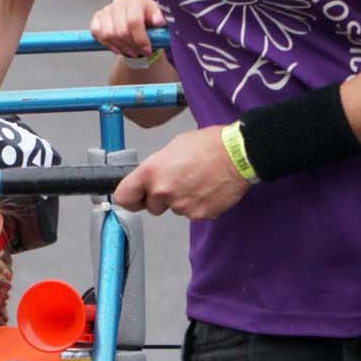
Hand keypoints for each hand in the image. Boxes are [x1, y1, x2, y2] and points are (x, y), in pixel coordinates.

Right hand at [90, 0, 165, 60]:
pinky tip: (117, 48)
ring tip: (130, 51)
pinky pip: (96, 33)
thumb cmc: (148, 19)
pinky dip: (106, 44)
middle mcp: (118, 2)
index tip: (147, 50)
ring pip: (108, 35)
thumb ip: (160, 18)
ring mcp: (106, 9)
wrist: (136, 20)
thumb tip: (158, 21)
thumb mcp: (158, 18)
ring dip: (120, 47)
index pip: (134, 21)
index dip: (140, 39)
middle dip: (131, 46)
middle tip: (139, 52)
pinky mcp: (97, 17)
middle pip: (121, 31)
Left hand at [112, 126, 248, 220]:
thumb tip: (151, 179)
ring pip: (174, 209)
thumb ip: (156, 168)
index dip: (129, 199)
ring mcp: (181, 206)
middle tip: (180, 182)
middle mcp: (162, 192)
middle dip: (162, 199)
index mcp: (151, 172)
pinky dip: (199, 205)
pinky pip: (193, 214)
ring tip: (198, 181)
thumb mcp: (172, 148)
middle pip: (152, 207)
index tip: (135, 199)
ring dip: (182, 200)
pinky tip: (208, 189)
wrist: (237, 154)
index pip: (124, 197)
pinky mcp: (199, 215)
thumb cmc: (207, 145)